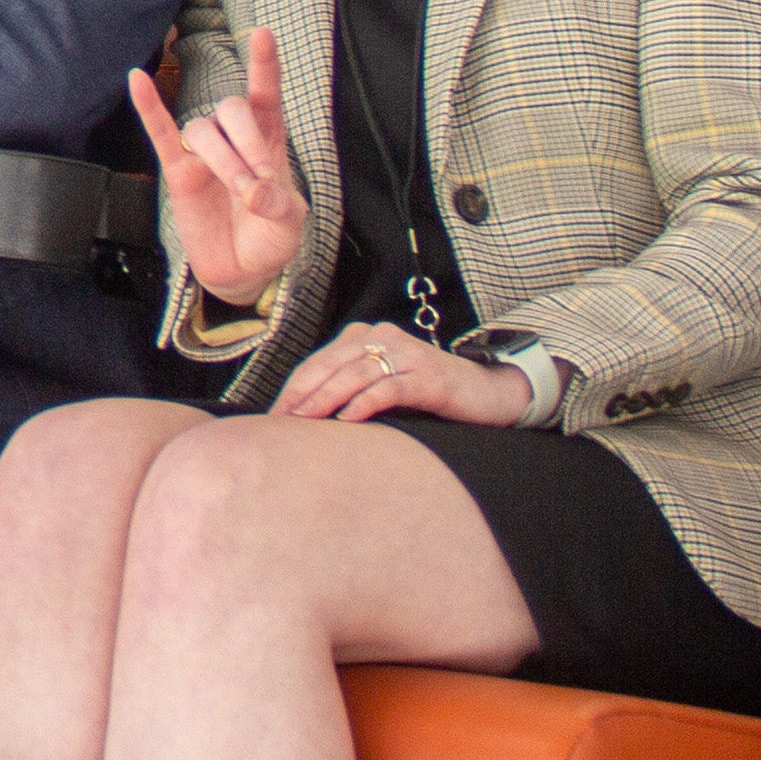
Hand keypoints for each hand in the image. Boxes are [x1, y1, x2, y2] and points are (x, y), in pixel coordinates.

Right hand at [131, 34, 309, 308]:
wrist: (241, 269)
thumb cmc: (269, 238)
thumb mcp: (289, 224)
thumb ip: (277, 205)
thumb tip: (253, 191)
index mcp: (268, 140)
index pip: (265, 95)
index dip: (264, 65)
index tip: (261, 34)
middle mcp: (234, 138)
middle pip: (231, 110)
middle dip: (246, 143)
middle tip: (256, 184)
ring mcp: (203, 152)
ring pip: (203, 130)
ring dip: (223, 158)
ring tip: (238, 190)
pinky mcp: (178, 170)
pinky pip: (160, 133)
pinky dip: (148, 106)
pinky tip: (136, 79)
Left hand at [269, 321, 533, 426]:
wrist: (486, 393)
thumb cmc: (429, 393)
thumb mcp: (384, 383)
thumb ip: (351, 387)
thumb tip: (306, 415)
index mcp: (367, 338)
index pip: (319, 361)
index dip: (294, 388)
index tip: (274, 416)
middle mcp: (383, 339)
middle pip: (331, 365)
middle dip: (302, 394)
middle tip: (280, 421)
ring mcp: (407, 355)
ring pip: (355, 375)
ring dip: (325, 398)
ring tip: (304, 421)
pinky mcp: (427, 376)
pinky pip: (389, 388)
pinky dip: (365, 403)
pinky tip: (347, 420)